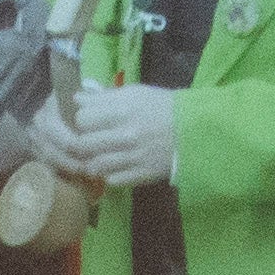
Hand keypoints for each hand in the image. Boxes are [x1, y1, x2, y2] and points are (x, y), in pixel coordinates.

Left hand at [37, 85, 177, 190]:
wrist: (197, 131)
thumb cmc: (164, 107)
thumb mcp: (137, 93)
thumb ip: (106, 96)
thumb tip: (77, 99)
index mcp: (123, 110)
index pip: (83, 118)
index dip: (83, 120)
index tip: (90, 122)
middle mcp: (125, 135)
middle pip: (84, 144)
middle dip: (83, 142)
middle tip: (91, 141)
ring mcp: (133, 157)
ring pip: (95, 165)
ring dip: (94, 161)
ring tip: (101, 156)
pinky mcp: (141, 175)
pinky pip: (112, 180)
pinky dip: (110, 175)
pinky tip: (115, 168)